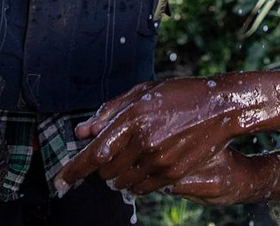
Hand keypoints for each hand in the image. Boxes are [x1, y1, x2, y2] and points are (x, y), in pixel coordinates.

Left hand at [54, 68, 279, 196]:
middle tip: (112, 152)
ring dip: (117, 175)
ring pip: (121, 182)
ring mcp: (158, 159)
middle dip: (101, 166)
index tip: (60, 183)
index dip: (73, 171)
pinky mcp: (171, 173)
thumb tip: (81, 132)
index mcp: (133, 116)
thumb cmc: (179, 94)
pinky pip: (141, 188)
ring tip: (131, 155)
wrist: (219, 107)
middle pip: (105, 170)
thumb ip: (110, 111)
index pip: (94, 153)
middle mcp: (143, 140)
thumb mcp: (143, 92)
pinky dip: (135, 182)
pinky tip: (144, 165)